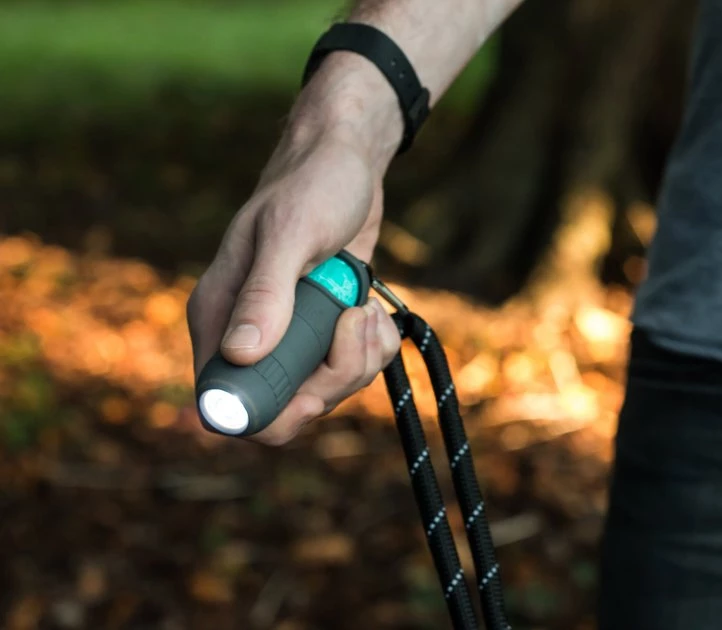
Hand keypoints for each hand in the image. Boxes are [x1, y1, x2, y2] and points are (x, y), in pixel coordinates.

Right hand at [186, 105, 401, 445]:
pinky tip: (373, 310)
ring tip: (366, 310)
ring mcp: (288, 335)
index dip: (269, 415)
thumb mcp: (291, 233)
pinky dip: (371, 350)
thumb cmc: (312, 185)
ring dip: (359, 361)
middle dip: (330, 382)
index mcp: (218, 316)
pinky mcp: (322, 331)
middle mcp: (247, 333)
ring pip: (322, 391)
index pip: (224, 403)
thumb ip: (266, 293)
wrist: (346, 162)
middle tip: (353, 326)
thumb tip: (241, 354)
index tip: (313, 388)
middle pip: (284, 407)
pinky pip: (347, 368)